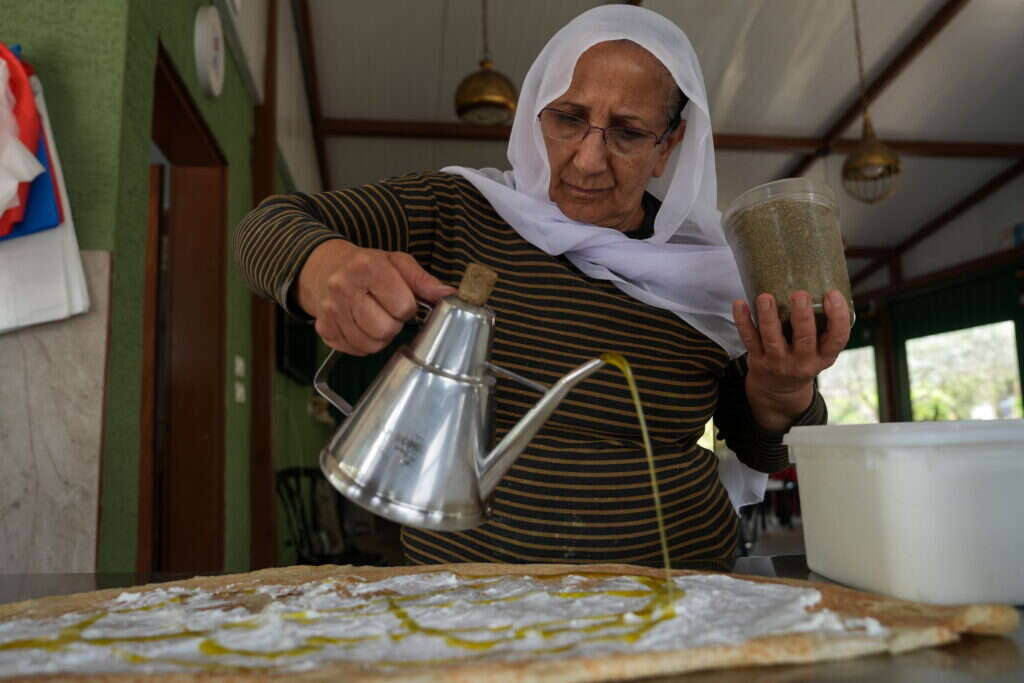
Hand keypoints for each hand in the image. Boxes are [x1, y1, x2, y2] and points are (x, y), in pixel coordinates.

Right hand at [297, 239, 455, 354]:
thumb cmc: (368, 266)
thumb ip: (423, 280)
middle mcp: (343, 288)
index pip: (402, 305)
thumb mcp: (397, 263)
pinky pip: (354, 350)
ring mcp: (330, 310)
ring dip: (380, 337)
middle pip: (385, 329)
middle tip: (389, 312)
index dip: (408, 307)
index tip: (402, 301)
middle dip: (394, 324)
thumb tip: (449, 295)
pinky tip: (362, 327)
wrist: (325, 268)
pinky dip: (363, 344)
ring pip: (370, 344)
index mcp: (366, 266)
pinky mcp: (323, 329)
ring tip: (376, 319)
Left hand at [732, 290, 850, 431]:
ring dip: (768, 316)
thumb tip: (819, 279)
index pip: (838, 338)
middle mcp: (803, 362)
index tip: (832, 294)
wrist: (779, 390)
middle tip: (799, 294)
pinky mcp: (757, 360)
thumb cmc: (803, 358)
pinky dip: (743, 321)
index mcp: (824, 356)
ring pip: (773, 339)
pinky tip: (740, 303)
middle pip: (805, 339)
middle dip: (802, 316)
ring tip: (766, 296)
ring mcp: (778, 362)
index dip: (838, 317)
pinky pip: (749, 339)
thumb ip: (822, 325)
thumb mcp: (820, 350)